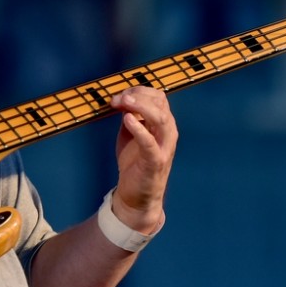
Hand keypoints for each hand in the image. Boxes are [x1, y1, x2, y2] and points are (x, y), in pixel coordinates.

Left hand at [108, 87, 177, 232]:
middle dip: (138, 96)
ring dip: (142, 107)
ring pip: (161, 119)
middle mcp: (167, 132)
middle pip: (160, 104)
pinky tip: (127, 120)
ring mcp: (164, 147)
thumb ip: (129, 116)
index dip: (138, 91)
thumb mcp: (131, 133)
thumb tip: (121, 98)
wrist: (136, 195)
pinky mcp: (156, 161)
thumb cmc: (134, 162)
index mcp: (162, 124)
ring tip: (124, 102)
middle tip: (118, 98)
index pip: (157, 97)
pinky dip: (139, 129)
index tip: (119, 95)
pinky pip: (150, 142)